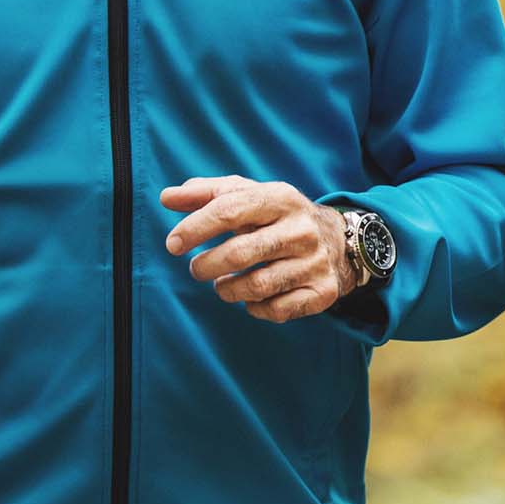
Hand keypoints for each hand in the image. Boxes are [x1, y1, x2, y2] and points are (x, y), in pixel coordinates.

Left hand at [161, 175, 355, 322]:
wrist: (337, 240)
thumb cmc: (277, 217)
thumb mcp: (248, 196)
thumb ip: (206, 194)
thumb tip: (167, 198)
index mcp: (281, 198)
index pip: (229, 210)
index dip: (195, 228)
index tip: (173, 244)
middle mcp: (302, 230)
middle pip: (240, 253)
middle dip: (207, 266)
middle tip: (197, 269)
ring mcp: (315, 262)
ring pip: (256, 286)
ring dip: (228, 290)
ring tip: (222, 284)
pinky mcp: (323, 291)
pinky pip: (277, 310)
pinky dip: (255, 309)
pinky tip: (251, 299)